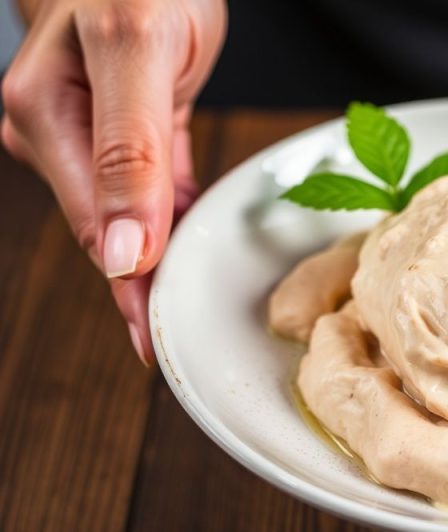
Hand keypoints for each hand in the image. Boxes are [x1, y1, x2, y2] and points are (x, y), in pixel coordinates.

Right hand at [2, 0, 225, 364]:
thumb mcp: (133, 52)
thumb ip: (126, 150)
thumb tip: (118, 250)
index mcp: (45, 120)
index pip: (95, 228)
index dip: (128, 288)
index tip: (152, 343)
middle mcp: (58, 130)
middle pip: (107, 228)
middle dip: (139, 285)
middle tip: (168, 345)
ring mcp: (92, 128)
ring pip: (128, 213)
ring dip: (153, 259)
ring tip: (177, 312)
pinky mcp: (131, 120)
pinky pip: (152, 182)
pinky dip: (169, 215)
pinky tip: (183, 245)